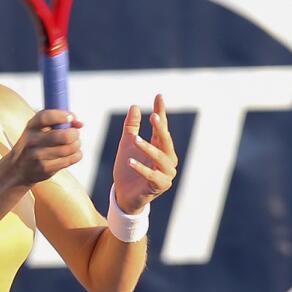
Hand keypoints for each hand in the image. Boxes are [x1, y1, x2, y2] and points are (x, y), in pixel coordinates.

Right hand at [0, 109, 84, 187]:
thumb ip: (57, 121)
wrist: (18, 169)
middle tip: (74, 134)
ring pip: (69, 148)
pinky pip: (71, 159)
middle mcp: (33, 141)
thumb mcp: (38, 129)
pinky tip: (70, 154)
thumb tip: (79, 123)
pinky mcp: (45, 168)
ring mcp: (38, 156)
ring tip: (73, 144)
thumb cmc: (34, 145)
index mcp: (31, 126)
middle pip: (63, 136)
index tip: (71, 118)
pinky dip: (76, 155)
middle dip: (74, 134)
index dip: (61, 116)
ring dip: (76, 145)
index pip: (45, 117)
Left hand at [112, 94, 177, 213]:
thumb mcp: (126, 145)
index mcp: (160, 147)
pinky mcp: (159, 186)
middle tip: (154, 116)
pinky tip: (130, 161)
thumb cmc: (127, 169)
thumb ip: (131, 127)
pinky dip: (141, 168)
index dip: (161, 112)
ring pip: (160, 158)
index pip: (161, 127)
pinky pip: (152, 175)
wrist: (123, 195)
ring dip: (148, 149)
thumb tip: (135, 106)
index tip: (159, 97)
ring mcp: (166, 173)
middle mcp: (167, 159)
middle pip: (166, 141)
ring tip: (136, 140)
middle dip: (161, 129)